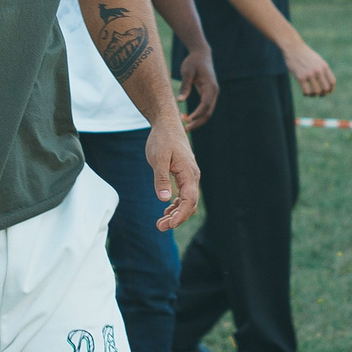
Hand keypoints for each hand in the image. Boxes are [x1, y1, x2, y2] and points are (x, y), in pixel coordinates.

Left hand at [144, 116, 200, 231]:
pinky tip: (166, 210)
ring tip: (161, 223)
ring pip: (187, 201)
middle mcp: (192, 176)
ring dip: (176, 213)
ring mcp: (189, 176)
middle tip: (160, 227)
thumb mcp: (158, 158)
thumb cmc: (162, 139)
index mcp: (189, 173)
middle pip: (190, 204)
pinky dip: (176, 205)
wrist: (167, 124)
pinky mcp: (183, 175)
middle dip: (177, 218)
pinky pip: (184, 194)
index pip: (189, 200)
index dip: (181, 215)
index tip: (169, 224)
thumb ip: (161, 178)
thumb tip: (163, 199)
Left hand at [178, 46, 219, 130]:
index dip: (197, 114)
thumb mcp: (187, 71)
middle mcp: (214, 92)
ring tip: (184, 126)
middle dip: (197, 122)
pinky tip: (186, 118)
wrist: (201, 54)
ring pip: (207, 113)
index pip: (205, 104)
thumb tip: (180, 101)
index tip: (187, 120)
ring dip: (197, 121)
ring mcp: (212, 94)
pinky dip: (197, 115)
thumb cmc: (193, 61)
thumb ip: (185, 86)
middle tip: (184, 129)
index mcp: (210, 86)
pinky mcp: (208, 95)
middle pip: (208, 113)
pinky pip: (204, 109)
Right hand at [283, 39, 335, 97]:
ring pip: (316, 91)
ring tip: (310, 93)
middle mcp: (318, 70)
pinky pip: (306, 91)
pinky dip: (306, 94)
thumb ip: (322, 69)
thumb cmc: (304, 54)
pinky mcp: (300, 77)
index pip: (332, 82)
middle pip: (325, 88)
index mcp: (324, 66)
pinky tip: (304, 92)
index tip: (327, 92)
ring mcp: (309, 74)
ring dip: (314, 95)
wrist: (293, 48)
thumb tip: (325, 82)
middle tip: (318, 94)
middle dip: (323, 94)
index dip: (331, 89)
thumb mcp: (317, 60)